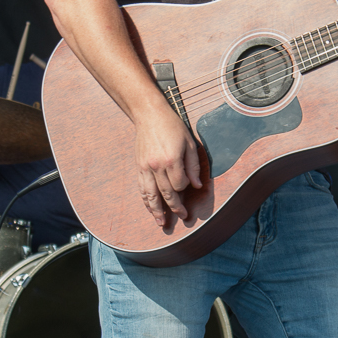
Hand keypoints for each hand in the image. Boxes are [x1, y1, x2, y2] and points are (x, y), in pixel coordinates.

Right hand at [133, 109, 201, 227]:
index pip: (180, 184)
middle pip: (166, 193)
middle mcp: (157, 166)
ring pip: (151, 195)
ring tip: (161, 222)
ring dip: (156, 211)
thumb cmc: (172, 126)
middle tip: (182, 217)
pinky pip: (142, 188)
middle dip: (175, 207)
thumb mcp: (189, 142)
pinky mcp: (139, 167)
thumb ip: (193, 165)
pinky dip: (146, 200)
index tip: (189, 184)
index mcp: (172, 160)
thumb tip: (197, 185)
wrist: (149, 115)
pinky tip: (150, 207)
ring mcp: (146, 168)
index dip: (186, 187)